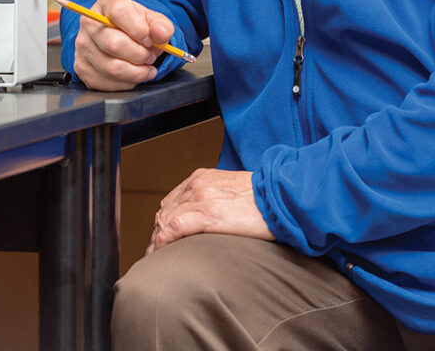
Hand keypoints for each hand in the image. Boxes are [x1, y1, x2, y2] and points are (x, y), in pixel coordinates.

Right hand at [73, 0, 174, 90]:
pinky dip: (127, 83)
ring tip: (147, 67)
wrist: (118, 34)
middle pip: (114, 44)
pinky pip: (106, 83)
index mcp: (107, 3)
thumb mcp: (151, 19)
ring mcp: (82, 46)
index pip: (119, 12)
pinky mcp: (81, 67)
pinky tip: (134, 75)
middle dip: (140, 54)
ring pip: (112, 67)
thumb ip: (160, 25)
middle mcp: (89, 23)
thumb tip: (162, 35)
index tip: (150, 39)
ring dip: (136, 72)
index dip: (138, 28)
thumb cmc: (135, 25)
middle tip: (151, 56)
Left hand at [146, 168, 273, 253]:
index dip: (163, 221)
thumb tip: (203, 218)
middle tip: (155, 251)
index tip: (161, 238)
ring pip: (166, 219)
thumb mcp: (229, 192)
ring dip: (157, 239)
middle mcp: (198, 184)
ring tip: (156, 256)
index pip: (172, 200)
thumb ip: (212, 199)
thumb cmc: (261, 199)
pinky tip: (161, 251)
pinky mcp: (208, 214)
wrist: (279, 198)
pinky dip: (163, 240)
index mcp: (202, 178)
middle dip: (158, 232)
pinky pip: (174, 227)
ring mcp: (201, 198)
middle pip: (166, 211)